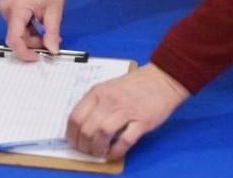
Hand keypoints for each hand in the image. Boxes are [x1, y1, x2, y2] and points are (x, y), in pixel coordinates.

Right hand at [0, 0, 67, 60]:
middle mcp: (5, 9)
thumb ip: (51, 33)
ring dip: (32, 36)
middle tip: (51, 41)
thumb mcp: (54, 11)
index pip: (14, 39)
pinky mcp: (7, 6)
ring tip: (48, 31)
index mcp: (17, 9)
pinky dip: (27, 29)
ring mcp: (4, 7)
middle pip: (16, 36)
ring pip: (16, 32)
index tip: (38, 57)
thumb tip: (52, 52)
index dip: (24, 52)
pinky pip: (16, 24)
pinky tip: (39, 24)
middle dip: (33, 43)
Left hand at [66, 63, 189, 159]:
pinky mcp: (142, 122)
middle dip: (83, 145)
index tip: (73, 142)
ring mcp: (126, 111)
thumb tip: (82, 125)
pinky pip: (125, 140)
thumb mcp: (108, 87)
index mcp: (98, 92)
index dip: (71, 134)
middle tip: (86, 151)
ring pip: (102, 134)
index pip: (76, 116)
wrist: (161, 79)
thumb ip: (96, 103)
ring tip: (98, 153)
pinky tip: (113, 153)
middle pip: (87, 128)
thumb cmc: (135, 84)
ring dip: (97, 149)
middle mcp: (109, 101)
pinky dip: (116, 150)